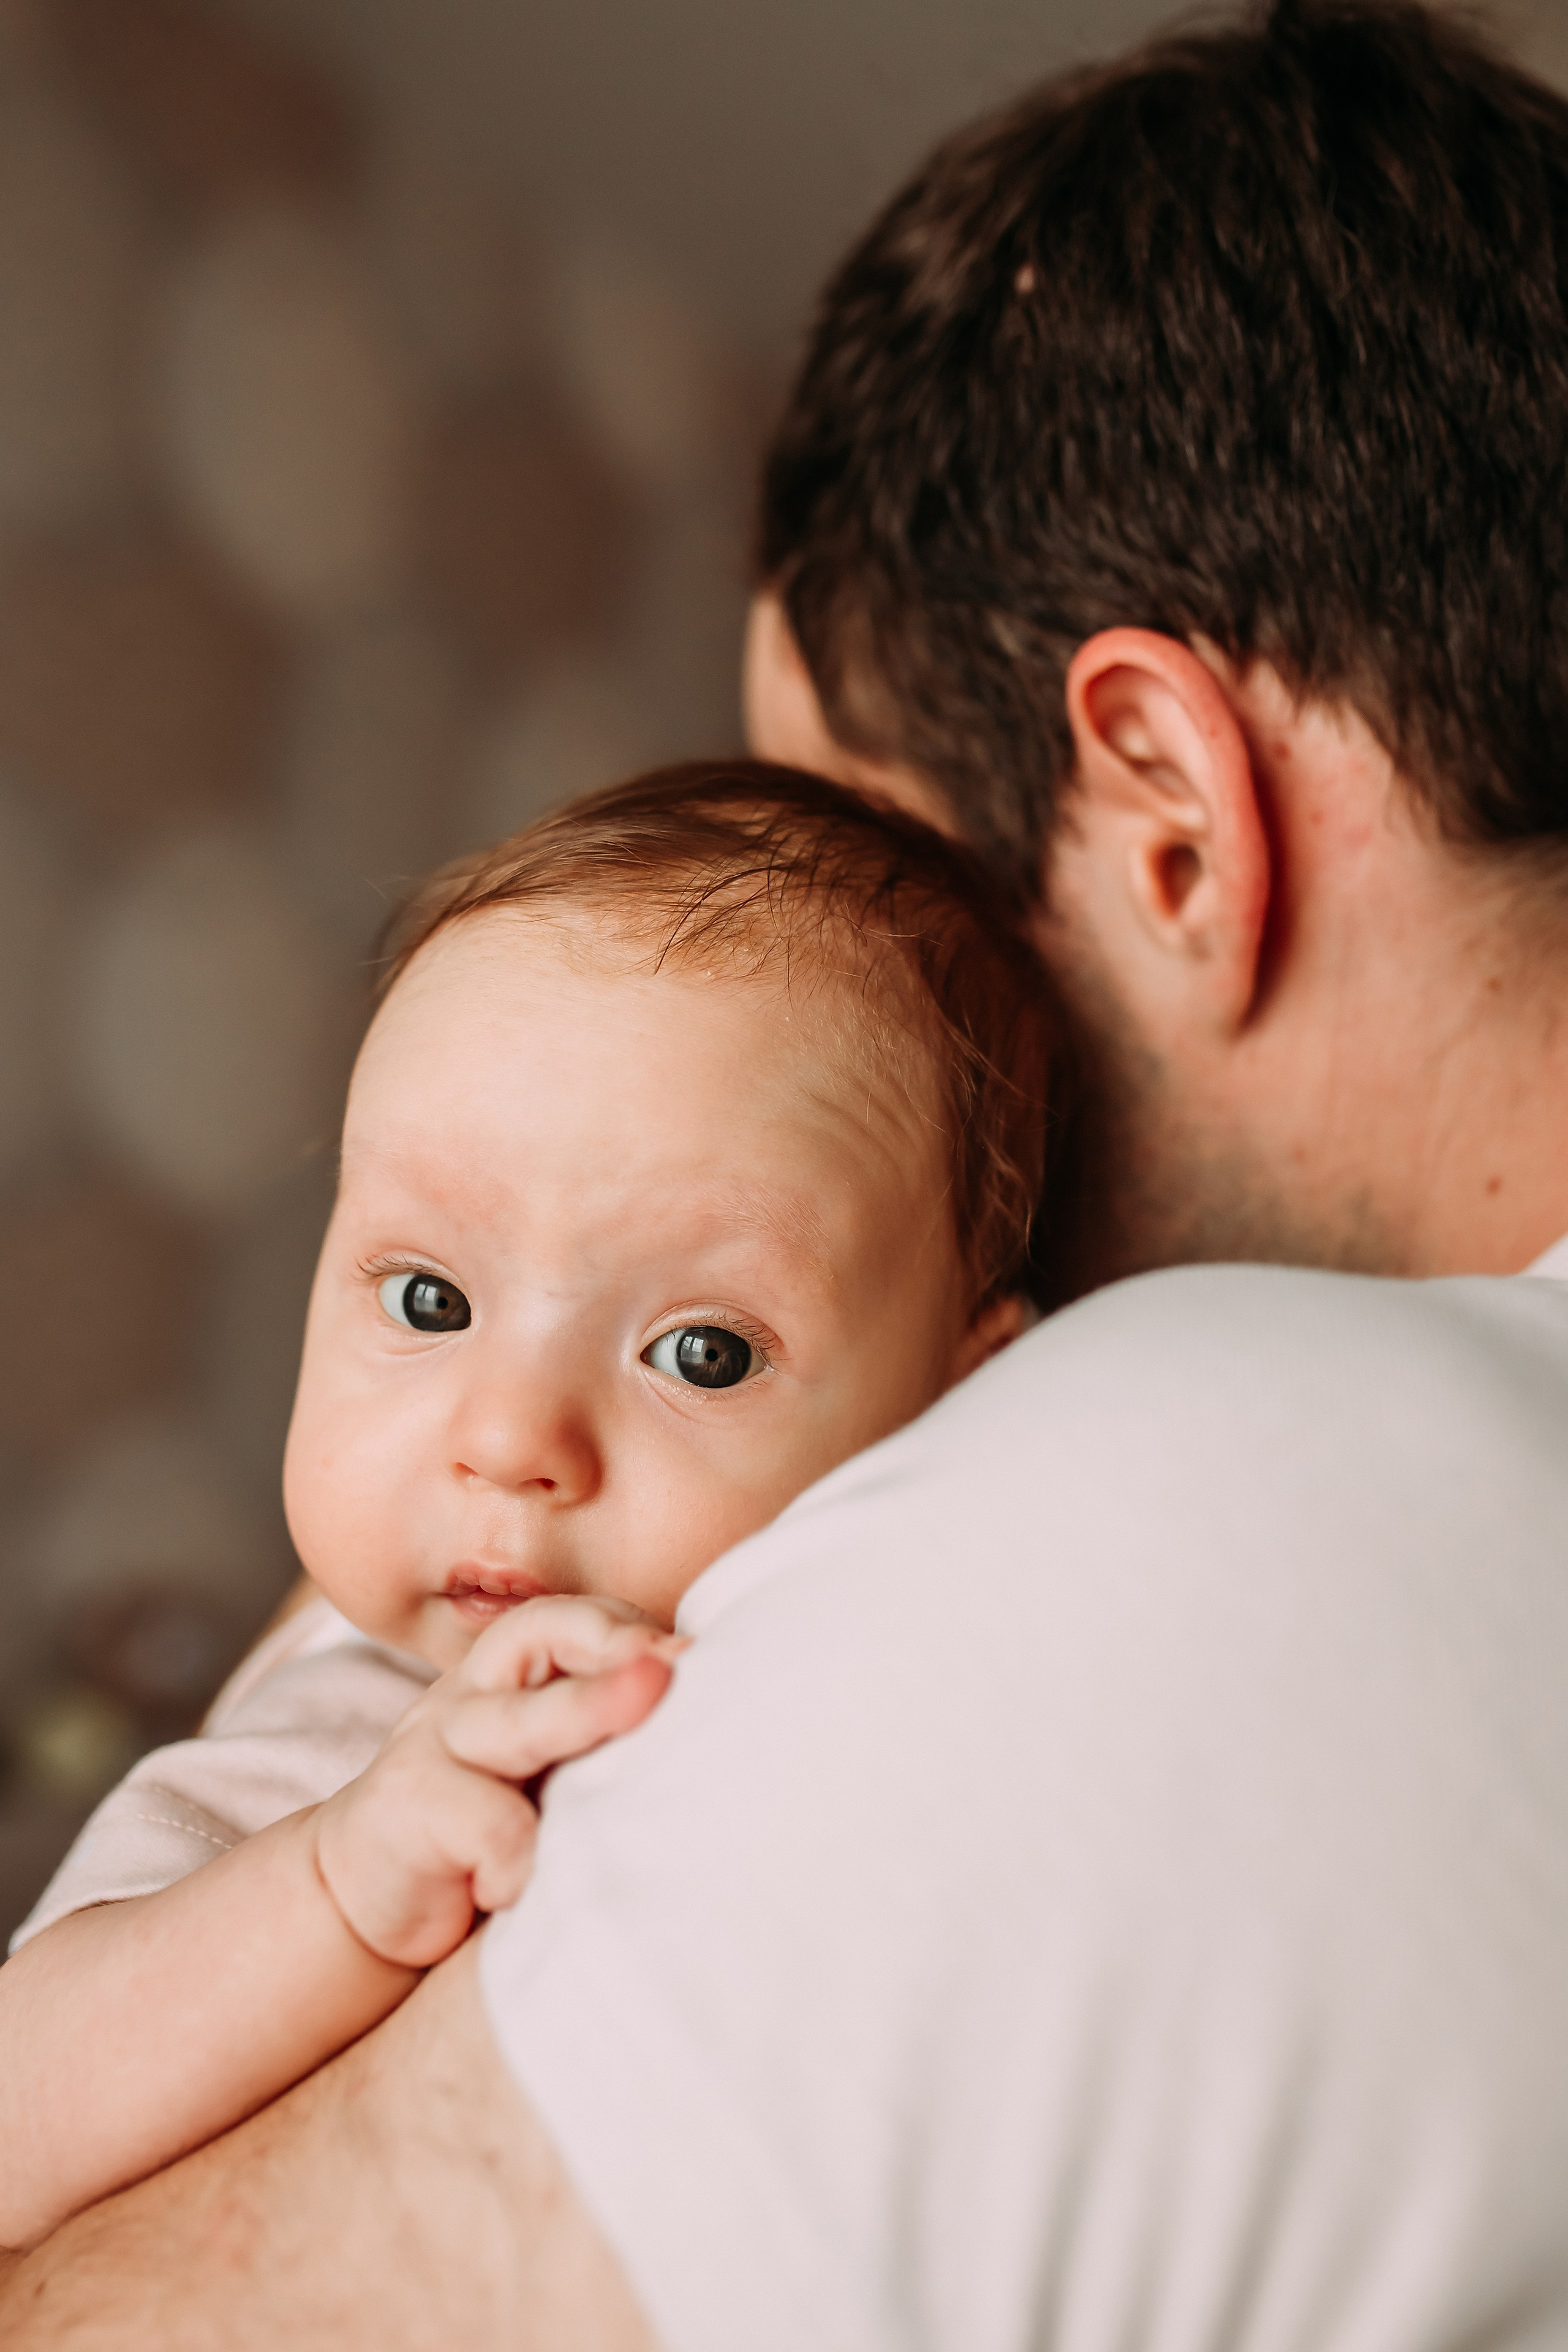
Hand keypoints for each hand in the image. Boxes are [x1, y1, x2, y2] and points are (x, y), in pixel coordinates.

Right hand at [312, 1596, 681, 1968]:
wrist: (368, 1894)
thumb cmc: (483, 1826)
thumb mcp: (541, 1769)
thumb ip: (601, 1738)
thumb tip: (716, 1716)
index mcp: (507, 1673)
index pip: (570, 1619)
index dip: (631, 1629)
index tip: (697, 1652)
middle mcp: (470, 1693)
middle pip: (542, 1639)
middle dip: (614, 1647)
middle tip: (674, 1663)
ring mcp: (432, 1743)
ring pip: (519, 1722)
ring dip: (587, 1714)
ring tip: (651, 1698)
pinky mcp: (406, 1806)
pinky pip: (492, 1825)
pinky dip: (522, 1864)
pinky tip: (520, 1892)